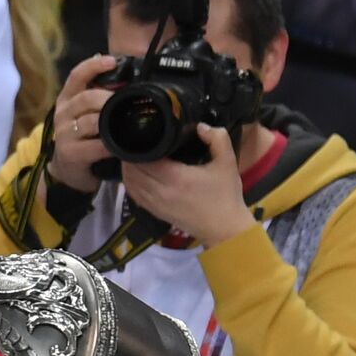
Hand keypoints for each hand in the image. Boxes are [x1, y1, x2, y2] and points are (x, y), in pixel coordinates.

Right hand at [44, 54, 118, 193]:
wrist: (67, 170)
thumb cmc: (83, 138)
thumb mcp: (86, 114)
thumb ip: (100, 98)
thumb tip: (129, 80)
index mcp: (67, 99)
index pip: (76, 76)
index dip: (93, 66)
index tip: (112, 60)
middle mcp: (62, 114)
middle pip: (87, 98)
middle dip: (109, 99)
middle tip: (127, 102)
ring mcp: (64, 134)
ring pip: (92, 121)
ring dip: (111, 122)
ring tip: (126, 124)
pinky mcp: (70, 153)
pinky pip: (96, 145)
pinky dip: (111, 145)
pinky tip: (120, 145)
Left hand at [119, 124, 253, 246]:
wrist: (224, 229)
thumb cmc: (225, 195)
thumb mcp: (227, 163)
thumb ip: (217, 139)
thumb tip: (200, 126)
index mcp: (176, 177)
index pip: (145, 159)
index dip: (138, 146)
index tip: (140, 134)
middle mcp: (160, 191)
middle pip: (133, 170)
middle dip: (130, 155)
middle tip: (133, 141)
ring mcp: (155, 204)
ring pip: (130, 182)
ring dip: (128, 169)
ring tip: (131, 155)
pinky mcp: (154, 212)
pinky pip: (134, 195)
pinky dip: (130, 182)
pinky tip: (133, 173)